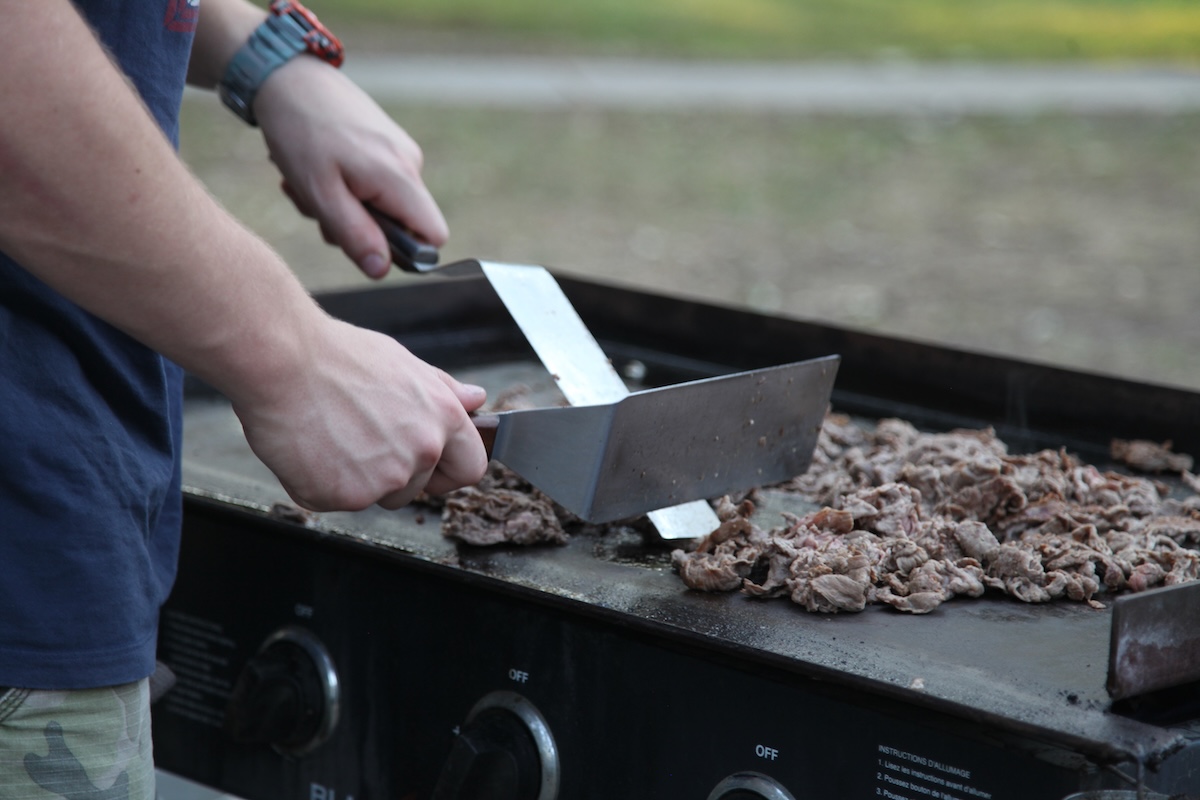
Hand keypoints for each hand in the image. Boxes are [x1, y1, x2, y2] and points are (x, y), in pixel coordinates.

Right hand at [231, 316, 488, 510]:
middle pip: (416, 488)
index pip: (471, 468)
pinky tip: (310, 447)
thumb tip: (476, 399)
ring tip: (332, 436)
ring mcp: (383, 479)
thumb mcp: (403, 363)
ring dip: (357, 479)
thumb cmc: (336, 355)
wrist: (281, 360)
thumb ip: (444, 391)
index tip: (432, 471)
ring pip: (377, 497)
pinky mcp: (343, 496)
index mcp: (442, 418)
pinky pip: (336, 502)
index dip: (449, 473)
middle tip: (358, 439)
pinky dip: (320, 483)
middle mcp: (421, 452)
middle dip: (392, 473)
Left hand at [252, 56, 447, 278]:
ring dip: (344, 205)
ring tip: (310, 181)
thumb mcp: (320, 193)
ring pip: (384, 204)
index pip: (434, 237)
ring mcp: (400, 150)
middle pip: (403, 224)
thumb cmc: (299, 131)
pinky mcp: (387, 142)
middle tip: (317, 205)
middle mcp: (410, 163)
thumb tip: (381, 270)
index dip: (406, 251)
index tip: (364, 240)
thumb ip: (354, 234)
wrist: (287, 75)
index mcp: (400, 178)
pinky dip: (346, 184)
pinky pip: (376, 182)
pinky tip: (319, 166)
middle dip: (360, 226)